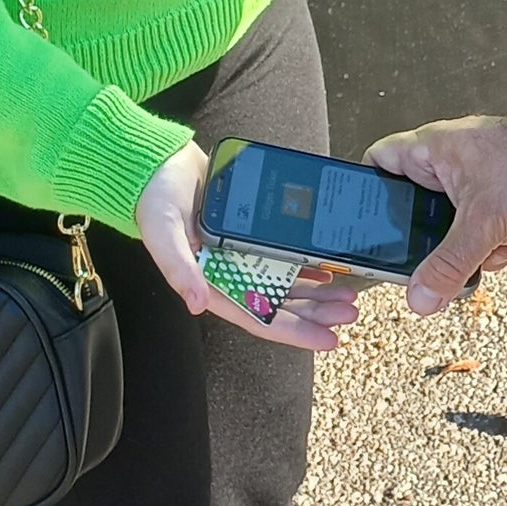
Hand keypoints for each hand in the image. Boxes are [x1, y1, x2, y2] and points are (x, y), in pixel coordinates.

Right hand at [134, 140, 362, 352]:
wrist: (159, 165)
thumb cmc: (155, 201)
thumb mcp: (163, 232)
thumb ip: (178, 267)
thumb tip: (197, 304)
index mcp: (212, 283)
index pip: (259, 317)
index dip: (294, 331)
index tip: (328, 340)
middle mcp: (232, 274)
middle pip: (281, 303)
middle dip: (316, 313)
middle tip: (351, 314)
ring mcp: (244, 256)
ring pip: (288, 283)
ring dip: (318, 293)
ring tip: (349, 296)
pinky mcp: (252, 235)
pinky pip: (286, 256)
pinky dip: (308, 264)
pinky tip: (329, 270)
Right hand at [365, 114, 506, 313]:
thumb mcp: (484, 220)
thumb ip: (448, 262)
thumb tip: (419, 297)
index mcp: (431, 148)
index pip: (377, 162)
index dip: (364, 194)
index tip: (363, 228)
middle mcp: (447, 161)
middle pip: (410, 206)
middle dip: (423, 238)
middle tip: (426, 261)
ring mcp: (472, 180)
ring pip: (446, 224)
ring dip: (461, 248)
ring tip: (479, 256)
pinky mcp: (497, 198)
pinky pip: (475, 229)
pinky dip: (486, 244)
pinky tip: (502, 251)